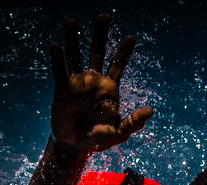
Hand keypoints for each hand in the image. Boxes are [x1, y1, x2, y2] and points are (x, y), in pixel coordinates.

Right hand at [49, 14, 153, 153]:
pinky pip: (60, 71)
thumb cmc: (98, 139)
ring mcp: (77, 83)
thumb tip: (151, 110)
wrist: (73, 145)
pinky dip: (58, 58)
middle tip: (103, 16)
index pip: (118, 64)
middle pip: (98, 52)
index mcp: (109, 88)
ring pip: (76, 56)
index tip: (132, 37)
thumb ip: (133, 123)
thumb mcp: (118, 134)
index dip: (124, 51)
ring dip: (74, 39)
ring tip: (71, 21)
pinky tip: (55, 45)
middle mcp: (94, 81)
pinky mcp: (62, 89)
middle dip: (101, 35)